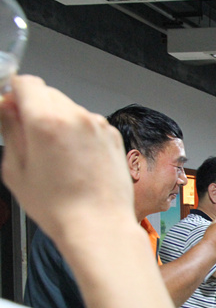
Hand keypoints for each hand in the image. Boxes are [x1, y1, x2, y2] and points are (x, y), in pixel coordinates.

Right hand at [0, 76, 134, 234]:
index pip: (26, 83)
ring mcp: (98, 126)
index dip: (14, 93)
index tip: (11, 108)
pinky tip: (76, 160)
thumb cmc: (59, 207)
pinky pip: (89, 124)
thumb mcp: (16, 169)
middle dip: (36, 108)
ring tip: (56, 155)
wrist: (99, 224)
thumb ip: (10, 130)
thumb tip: (7, 108)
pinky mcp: (113, 137)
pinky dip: (80, 133)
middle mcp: (76, 117)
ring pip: (70, 108)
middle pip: (48, 93)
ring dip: (59, 121)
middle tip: (30, 136)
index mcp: (46, 121)